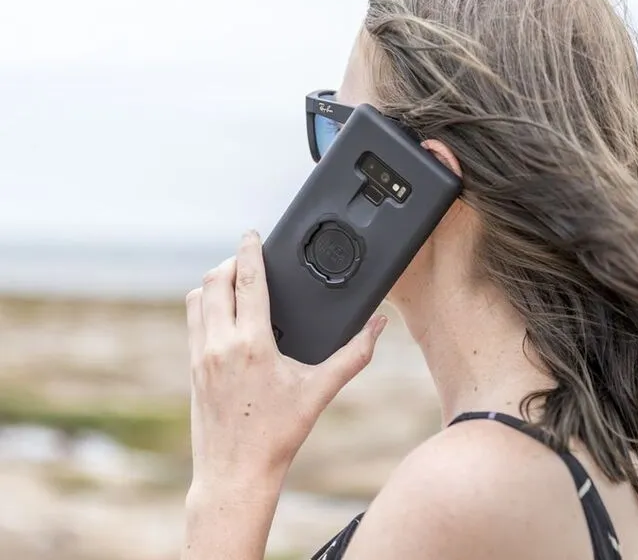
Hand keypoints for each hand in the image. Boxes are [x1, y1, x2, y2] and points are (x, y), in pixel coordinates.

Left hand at [185, 230, 387, 491]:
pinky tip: (222, 312)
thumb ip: (354, 355)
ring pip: (196, 298)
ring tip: (235, 280)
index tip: (253, 234)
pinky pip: (191, 320)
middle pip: (214, 281)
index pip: (247, 280)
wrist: (235, 472)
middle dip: (231, 261)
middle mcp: (219, 344)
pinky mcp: (191, 367)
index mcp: (252, 344)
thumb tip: (378, 326)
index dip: (250, 250)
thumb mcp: (320, 391)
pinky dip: (203, 304)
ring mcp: (199, 355)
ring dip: (213, 282)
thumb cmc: (277, 434)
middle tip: (249, 258)